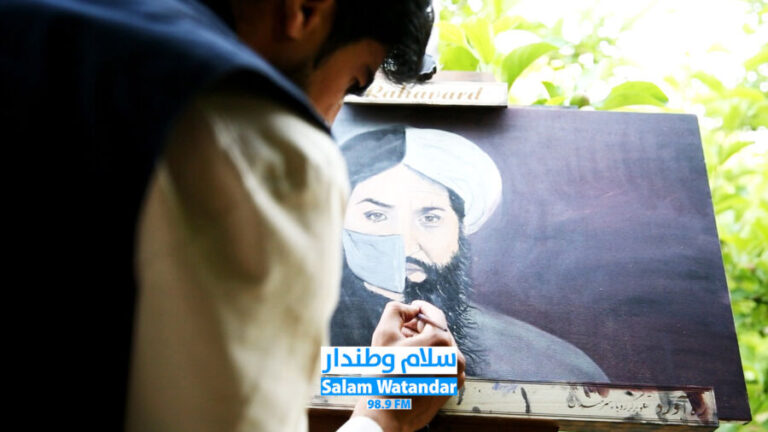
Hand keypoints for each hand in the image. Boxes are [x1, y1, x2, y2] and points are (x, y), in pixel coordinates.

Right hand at [350, 301, 465, 431]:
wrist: (387, 415)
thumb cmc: (383, 376)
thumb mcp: (383, 334)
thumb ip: (396, 310)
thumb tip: (410, 308)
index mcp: (441, 341)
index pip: (434, 314)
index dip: (419, 309)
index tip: (410, 310)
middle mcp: (454, 356)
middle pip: (437, 332)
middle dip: (420, 329)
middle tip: (401, 333)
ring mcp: (456, 373)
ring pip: (441, 348)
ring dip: (424, 345)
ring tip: (404, 352)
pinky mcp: (452, 386)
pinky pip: (444, 365)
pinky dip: (431, 361)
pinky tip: (412, 366)